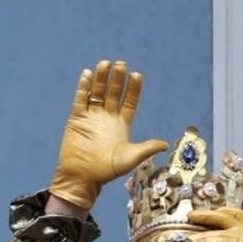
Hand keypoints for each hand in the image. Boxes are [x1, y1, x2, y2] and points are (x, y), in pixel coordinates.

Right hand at [48, 59, 168, 210]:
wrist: (82, 178)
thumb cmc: (106, 171)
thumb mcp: (130, 159)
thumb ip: (146, 149)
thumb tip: (166, 144)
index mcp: (122, 125)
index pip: (129, 101)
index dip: (133, 88)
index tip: (137, 75)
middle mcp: (107, 118)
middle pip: (114, 93)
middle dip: (117, 79)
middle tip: (121, 64)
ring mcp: (91, 117)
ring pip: (97, 92)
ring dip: (101, 78)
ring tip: (105, 63)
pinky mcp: (76, 119)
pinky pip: (81, 99)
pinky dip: (83, 87)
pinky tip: (87, 74)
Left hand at [189, 207, 242, 241]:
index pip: (233, 216)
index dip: (218, 213)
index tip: (203, 215)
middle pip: (226, 213)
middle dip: (207, 213)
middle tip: (192, 215)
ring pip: (219, 224)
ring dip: (202, 224)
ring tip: (187, 228)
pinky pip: (220, 238)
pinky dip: (207, 239)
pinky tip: (195, 241)